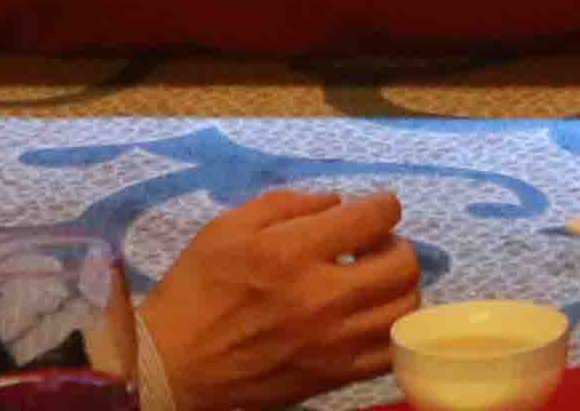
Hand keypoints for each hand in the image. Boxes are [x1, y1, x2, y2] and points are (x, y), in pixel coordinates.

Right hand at [140, 188, 421, 410]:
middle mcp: (322, 298)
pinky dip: (391, 329)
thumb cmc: (195, 289)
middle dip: (394, 244)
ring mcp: (332, 343)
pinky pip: (389, 353)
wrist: (173, 365)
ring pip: (405, 308)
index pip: (376, 217)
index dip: (381, 205)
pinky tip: (368, 318)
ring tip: (371, 282)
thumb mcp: (228, 226)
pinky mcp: (332, 376)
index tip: (369, 210)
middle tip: (370, 247)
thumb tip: (337, 202)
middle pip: (402, 263)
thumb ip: (286, 204)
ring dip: (397, 286)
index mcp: (292, 253)